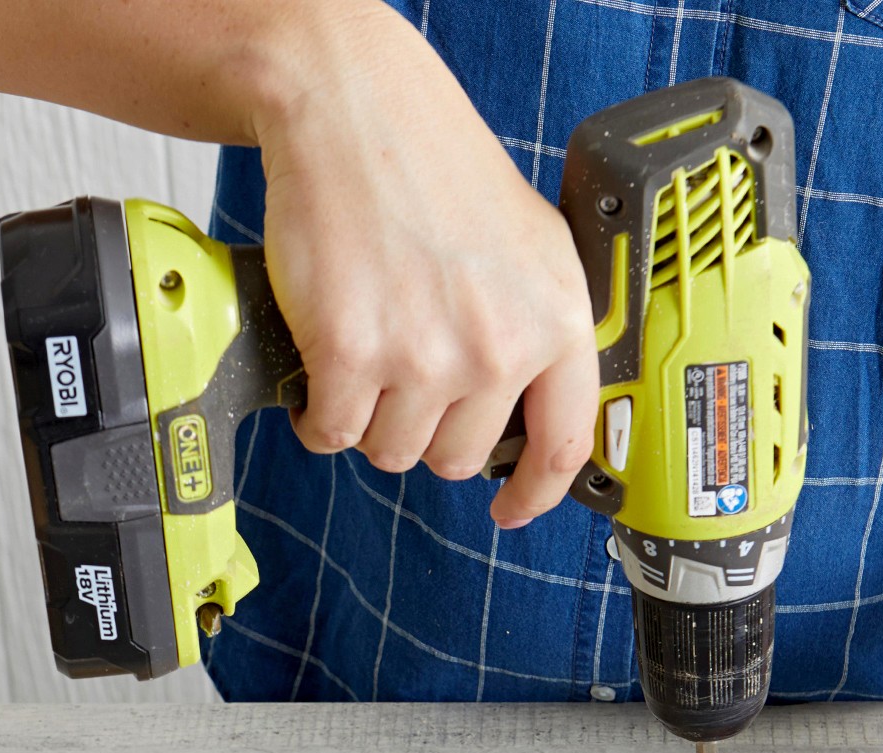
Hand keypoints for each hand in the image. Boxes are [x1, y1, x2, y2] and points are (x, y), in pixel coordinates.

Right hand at [252, 3, 598, 525]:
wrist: (357, 113)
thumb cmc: (437, 172)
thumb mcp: (534, 248)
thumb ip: (544, 332)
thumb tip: (542, 414)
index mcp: (557, 322)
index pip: (562, 446)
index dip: (534, 494)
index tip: (511, 509)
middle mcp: (500, 347)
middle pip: (460, 459)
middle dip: (427, 431)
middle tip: (407, 373)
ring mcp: (426, 356)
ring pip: (393, 451)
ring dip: (372, 420)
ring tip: (368, 354)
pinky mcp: (353, 354)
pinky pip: (333, 433)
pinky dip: (320, 414)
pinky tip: (326, 368)